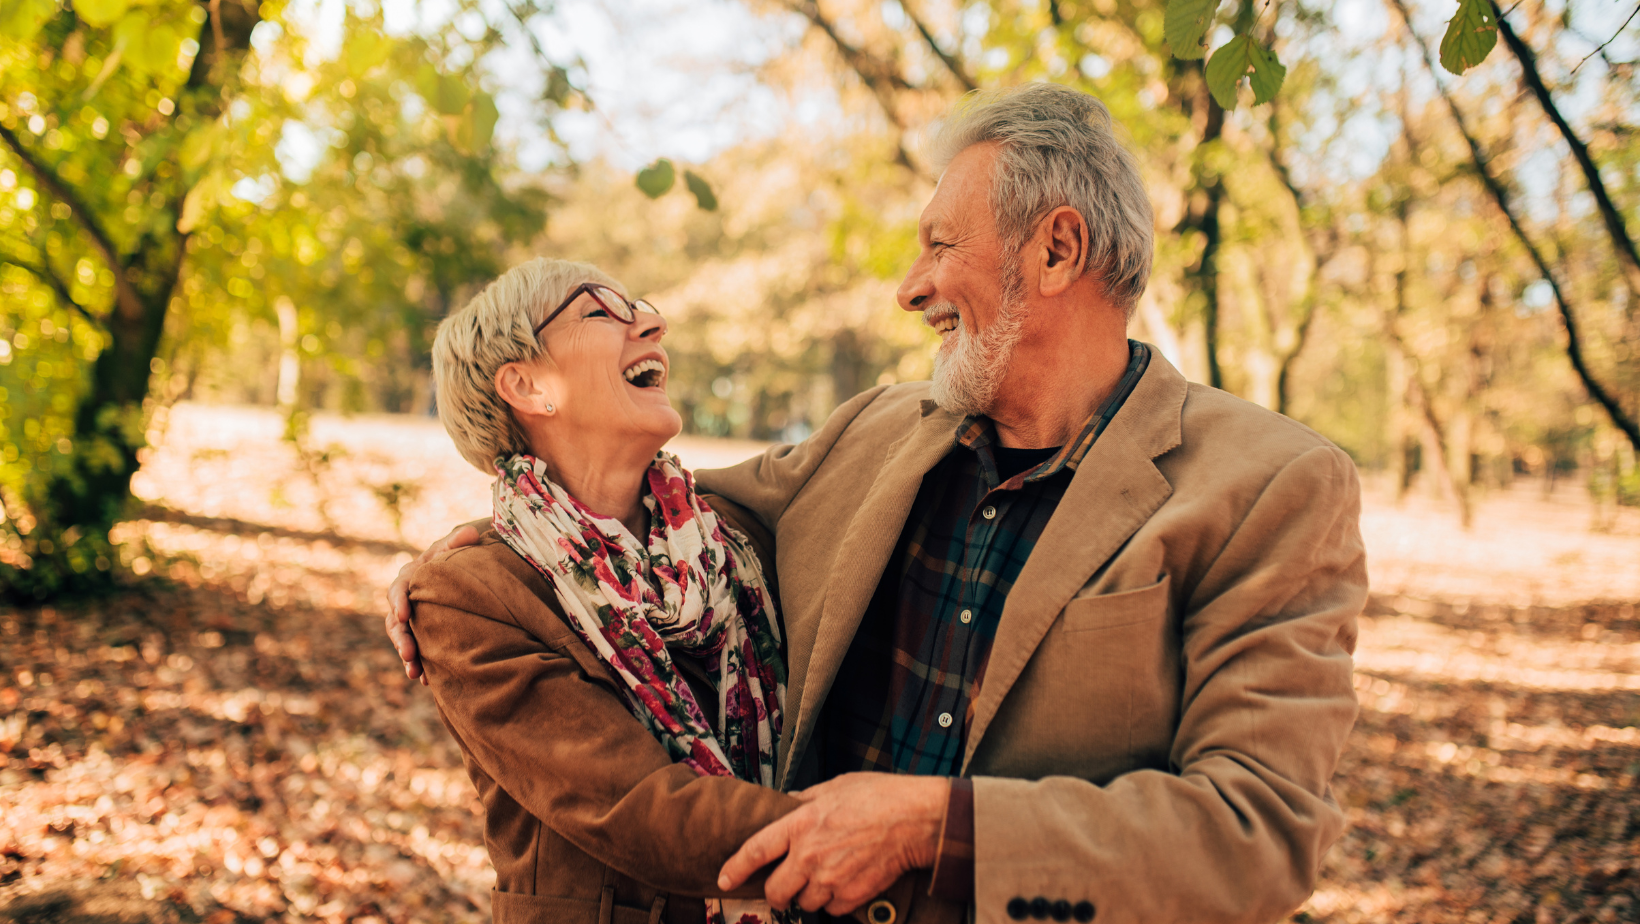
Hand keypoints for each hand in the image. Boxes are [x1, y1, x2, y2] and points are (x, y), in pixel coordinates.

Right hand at [384, 523, 481, 683]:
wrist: (464, 568)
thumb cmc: (458, 554)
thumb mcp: (457, 545)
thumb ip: (460, 541)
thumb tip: (470, 533)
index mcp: (411, 575)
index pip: (399, 589)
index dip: (399, 602)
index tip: (403, 616)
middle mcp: (406, 598)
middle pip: (394, 620)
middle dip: (401, 638)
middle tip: (409, 654)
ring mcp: (412, 618)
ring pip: (402, 639)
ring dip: (407, 656)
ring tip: (414, 673)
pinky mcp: (421, 632)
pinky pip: (415, 650)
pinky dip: (420, 664)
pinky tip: (426, 680)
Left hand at [717, 772, 947, 914]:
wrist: (916, 819)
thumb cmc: (879, 796)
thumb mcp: (835, 786)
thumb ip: (805, 799)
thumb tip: (787, 802)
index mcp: (802, 823)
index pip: (756, 851)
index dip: (736, 868)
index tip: (724, 879)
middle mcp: (810, 855)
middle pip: (776, 890)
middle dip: (775, 891)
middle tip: (783, 885)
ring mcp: (831, 879)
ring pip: (804, 903)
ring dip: (808, 895)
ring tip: (823, 878)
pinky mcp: (852, 896)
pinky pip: (832, 910)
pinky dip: (834, 902)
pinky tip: (844, 883)